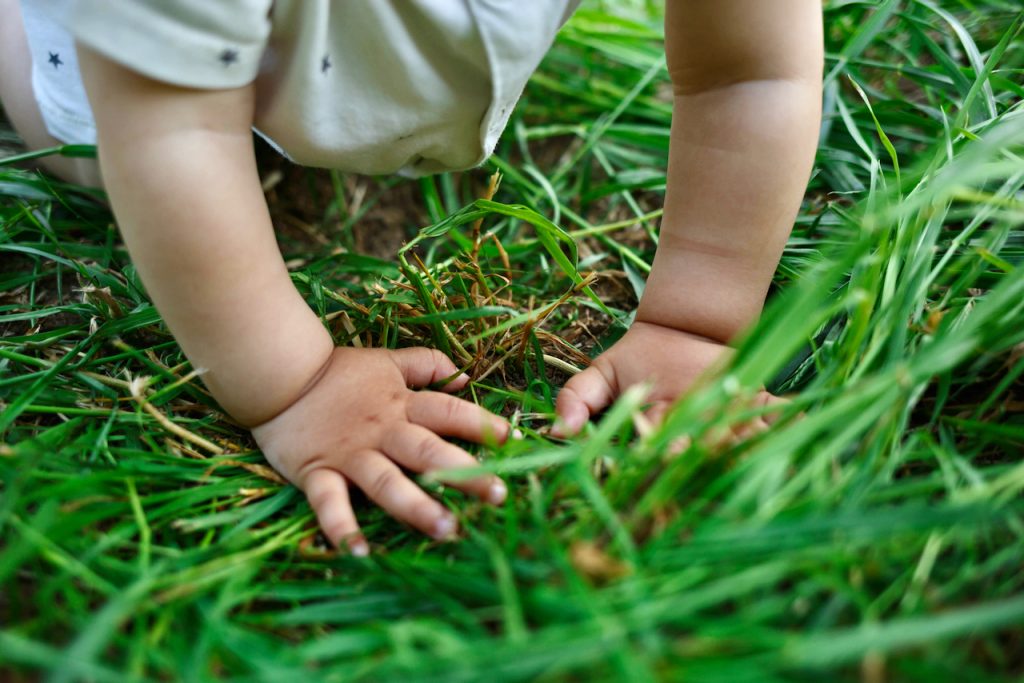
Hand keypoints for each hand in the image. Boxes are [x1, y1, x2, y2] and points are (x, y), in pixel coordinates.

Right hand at [251, 347, 511, 554]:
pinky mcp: (317, 472)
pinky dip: (341, 526)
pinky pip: (329, 502)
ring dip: (417, 506)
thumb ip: (427, 365)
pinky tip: (359, 553)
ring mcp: (350, 454)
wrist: (277, 374)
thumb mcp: (387, 361)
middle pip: (429, 451)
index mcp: (401, 404)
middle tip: (498, 495)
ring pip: (388, 482)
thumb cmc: (337, 372)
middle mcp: (382, 431)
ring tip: (446, 530)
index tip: (515, 441)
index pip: (449, 411)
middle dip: (465, 474)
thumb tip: (466, 376)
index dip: (482, 424)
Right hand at [553, 320, 782, 437]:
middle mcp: (695, 438)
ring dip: (749, 438)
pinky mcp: (759, 408)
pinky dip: (788, 418)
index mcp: (659, 436)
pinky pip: (775, 417)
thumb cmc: (641, 358)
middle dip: (705, 446)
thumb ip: (578, 398)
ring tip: (754, 433)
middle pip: (701, 449)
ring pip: (739, 437)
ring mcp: (728, 424)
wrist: (686, 330)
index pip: (657, 449)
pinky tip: (798, 418)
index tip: (666, 447)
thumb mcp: (603, 373)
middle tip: (708, 440)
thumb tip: (557, 431)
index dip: (662, 448)